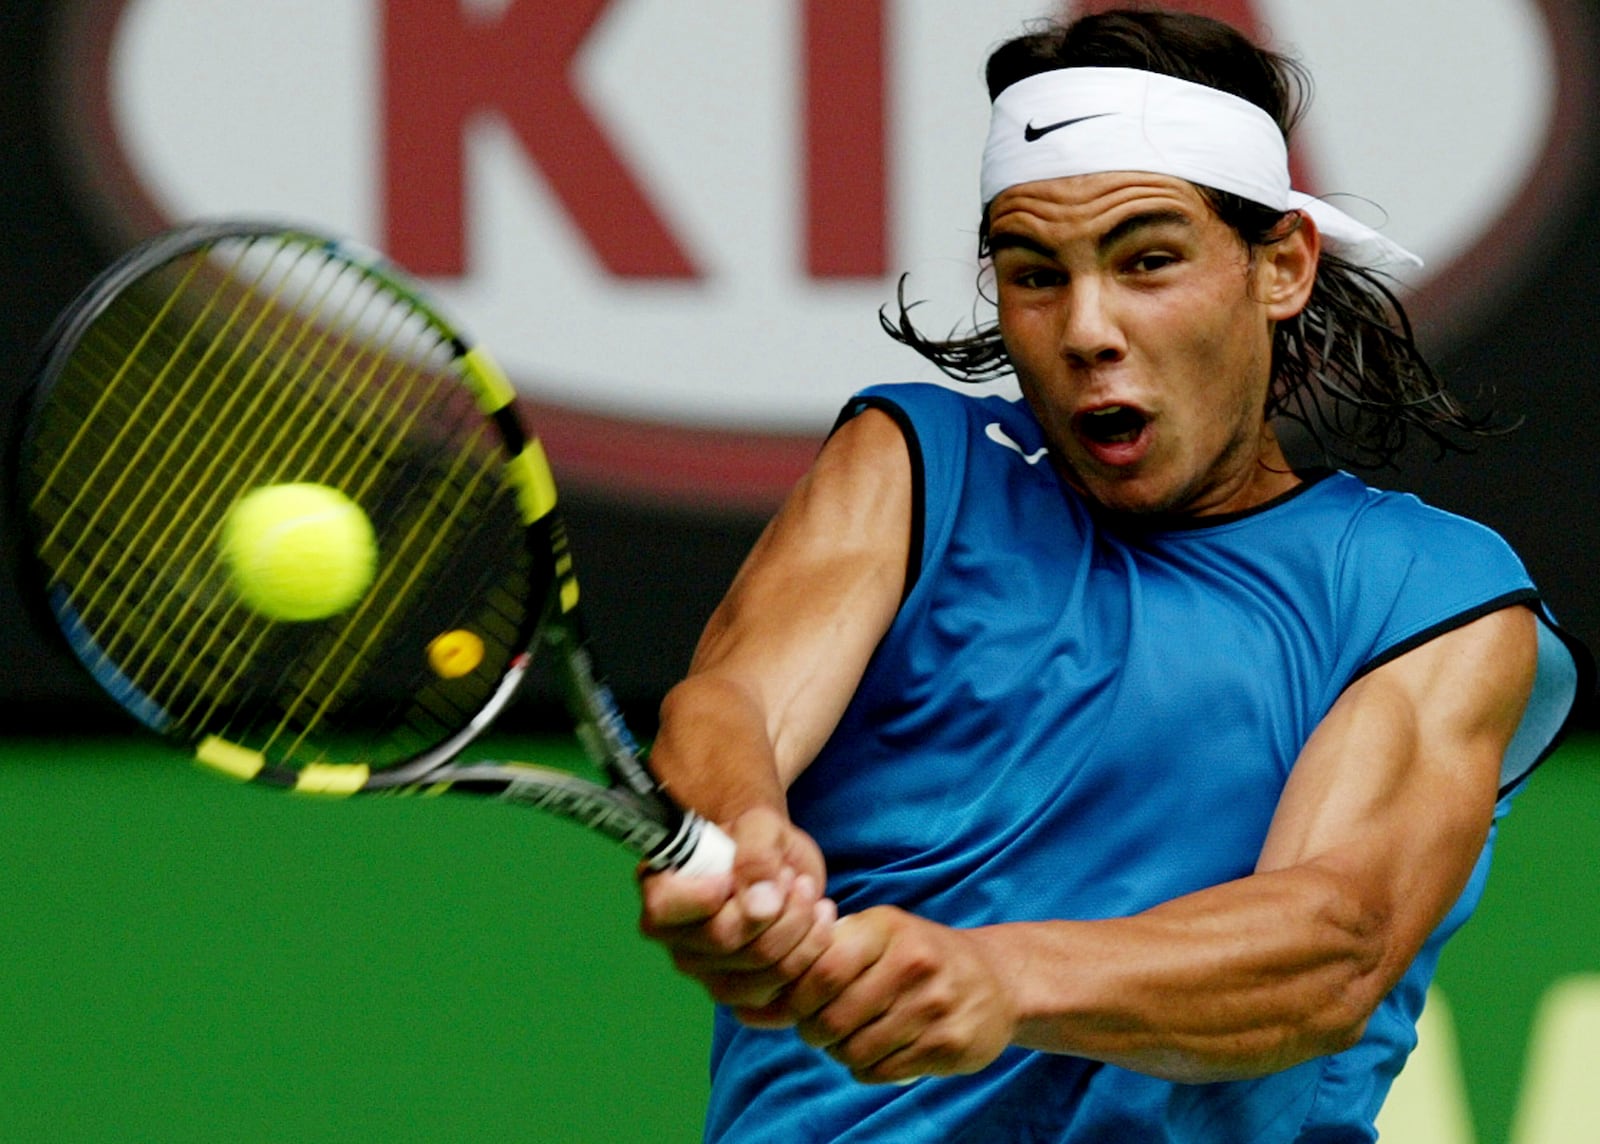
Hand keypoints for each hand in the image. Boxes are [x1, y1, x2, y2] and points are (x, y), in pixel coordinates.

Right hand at [638, 805, 835, 1020]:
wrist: (778, 863)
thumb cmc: (756, 840)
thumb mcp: (758, 826)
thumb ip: (756, 855)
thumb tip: (761, 905)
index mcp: (662, 893)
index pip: (664, 909)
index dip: (705, 895)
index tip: (735, 874)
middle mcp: (677, 941)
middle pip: (725, 939)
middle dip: (774, 904)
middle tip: (791, 877)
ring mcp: (708, 974)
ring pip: (760, 967)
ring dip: (799, 925)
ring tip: (807, 891)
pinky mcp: (744, 993)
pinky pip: (783, 986)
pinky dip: (812, 949)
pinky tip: (819, 918)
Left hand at [785, 907, 1015, 1084]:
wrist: (997, 980)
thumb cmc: (917, 957)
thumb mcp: (879, 934)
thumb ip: (825, 952)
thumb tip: (756, 996)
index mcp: (886, 929)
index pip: (822, 971)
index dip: (798, 998)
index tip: (800, 1005)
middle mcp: (913, 963)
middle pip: (833, 1018)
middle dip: (814, 1033)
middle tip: (819, 1030)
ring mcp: (934, 1006)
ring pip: (855, 1051)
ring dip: (841, 1053)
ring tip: (848, 1040)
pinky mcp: (949, 1045)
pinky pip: (883, 1072)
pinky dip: (867, 1070)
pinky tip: (876, 1053)